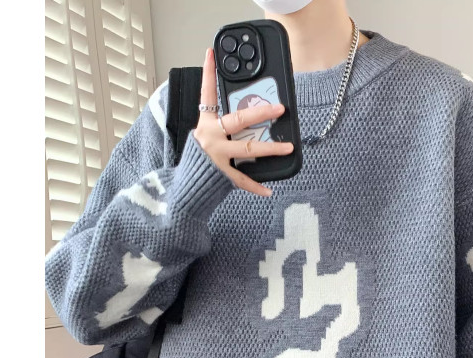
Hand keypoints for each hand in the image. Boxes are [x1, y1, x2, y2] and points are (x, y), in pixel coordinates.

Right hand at [192, 47, 293, 197]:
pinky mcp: (221, 175)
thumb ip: (223, 129)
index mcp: (205, 124)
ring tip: (288, 147)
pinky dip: (256, 186)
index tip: (211, 53)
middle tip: (280, 108)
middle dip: (260, 112)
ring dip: (270, 147)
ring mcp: (216, 156)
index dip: (207, 73)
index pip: (206, 94)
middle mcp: (210, 137)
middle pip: (238, 120)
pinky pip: (242, 180)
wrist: (185, 188)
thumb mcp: (205, 138)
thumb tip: (250, 119)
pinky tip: (269, 190)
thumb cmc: (198, 160)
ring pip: (248, 147)